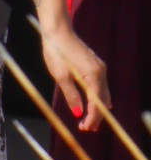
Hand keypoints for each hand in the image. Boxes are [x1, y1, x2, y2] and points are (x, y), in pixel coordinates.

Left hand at [39, 18, 108, 132]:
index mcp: (93, 76)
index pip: (96, 103)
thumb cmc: (57, 52)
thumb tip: (78, 112)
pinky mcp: (94, 64)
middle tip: (87, 128)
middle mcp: (100, 72)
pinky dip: (96, 96)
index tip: (85, 128)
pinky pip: (99, 84)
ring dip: (96, 106)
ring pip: (102, 92)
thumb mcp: (61, 76)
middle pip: (102, 99)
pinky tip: (93, 102)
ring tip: (89, 120)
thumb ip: (71, 95)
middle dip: (96, 115)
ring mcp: (99, 67)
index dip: (92, 117)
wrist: (57, 31)